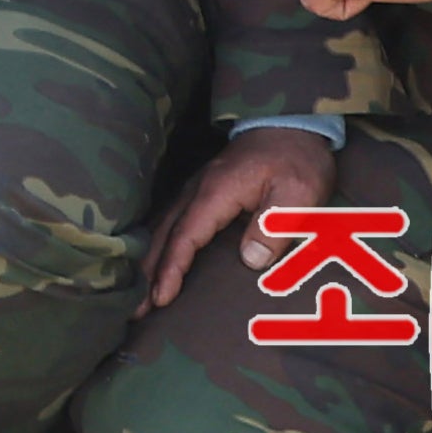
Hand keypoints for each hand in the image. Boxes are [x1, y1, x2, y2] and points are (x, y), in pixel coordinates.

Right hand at [140, 121, 342, 310]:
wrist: (291, 124)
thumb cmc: (297, 159)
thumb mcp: (298, 192)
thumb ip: (274, 226)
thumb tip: (251, 260)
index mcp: (217, 192)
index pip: (186, 236)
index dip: (172, 268)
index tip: (159, 298)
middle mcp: (199, 190)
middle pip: (164, 233)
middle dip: (147, 270)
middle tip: (133, 308)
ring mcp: (198, 189)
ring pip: (163, 226)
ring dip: (148, 258)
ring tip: (137, 291)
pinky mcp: (204, 191)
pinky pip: (172, 220)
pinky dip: (158, 242)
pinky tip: (153, 257)